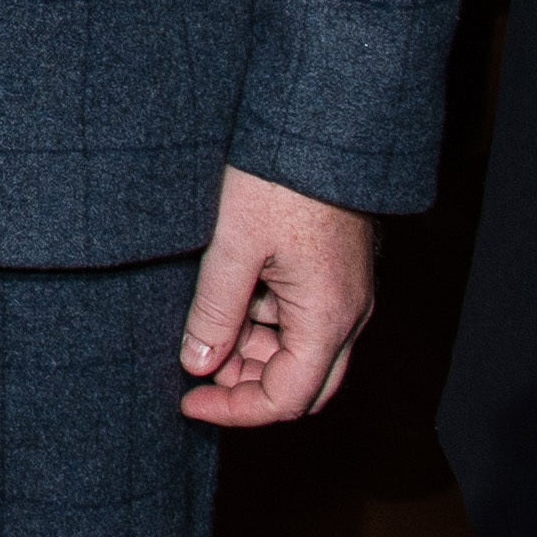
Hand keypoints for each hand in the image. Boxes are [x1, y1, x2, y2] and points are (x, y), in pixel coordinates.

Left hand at [177, 165, 376, 424]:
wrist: (318, 127)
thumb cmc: (278, 179)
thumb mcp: (232, 247)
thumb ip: (215, 312)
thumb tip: (197, 365)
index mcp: (329, 319)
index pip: (286, 399)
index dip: (235, 409)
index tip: (187, 399)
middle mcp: (349, 316)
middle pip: (302, 385)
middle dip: (246, 387)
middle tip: (194, 369)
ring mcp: (346, 296)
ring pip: (301, 353)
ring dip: (252, 351)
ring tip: (204, 323)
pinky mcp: (335, 275)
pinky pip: (302, 320)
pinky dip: (264, 322)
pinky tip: (228, 293)